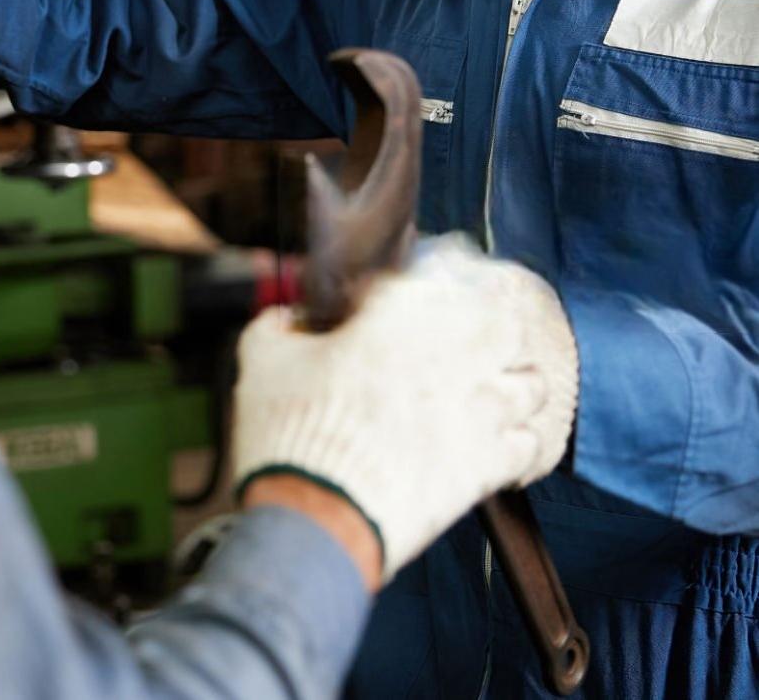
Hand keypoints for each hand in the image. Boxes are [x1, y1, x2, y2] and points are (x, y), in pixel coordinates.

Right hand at [232, 235, 577, 581]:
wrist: (315, 518)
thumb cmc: (288, 433)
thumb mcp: (260, 360)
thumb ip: (277, 324)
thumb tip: (288, 318)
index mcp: (398, 314)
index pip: (433, 270)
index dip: (413, 282)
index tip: (387, 301)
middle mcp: (451, 353)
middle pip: (502, 320)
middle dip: (482, 325)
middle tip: (453, 338)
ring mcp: (477, 410)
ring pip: (529, 382)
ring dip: (508, 381)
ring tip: (484, 388)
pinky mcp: (487, 465)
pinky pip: (529, 443)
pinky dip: (516, 439)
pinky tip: (491, 441)